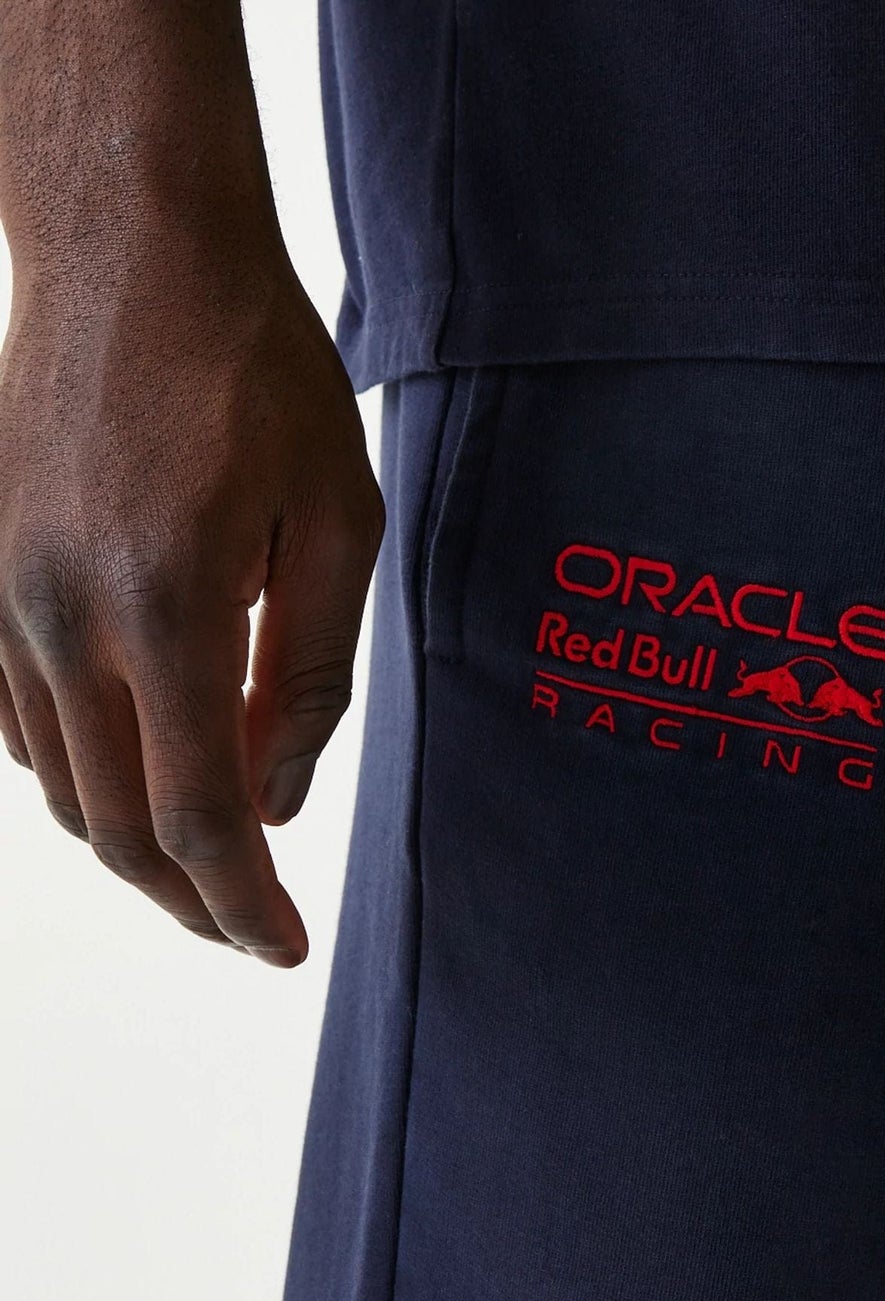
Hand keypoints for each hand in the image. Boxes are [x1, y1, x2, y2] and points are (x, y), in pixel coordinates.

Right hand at [0, 259, 383, 965]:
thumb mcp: (338, 521)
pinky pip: (21, 724)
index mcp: (166, 614)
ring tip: (210, 866)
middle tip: (249, 929)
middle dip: (191, 900)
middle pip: (119, 826)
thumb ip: (309, 674)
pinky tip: (140, 777)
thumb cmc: (259, 376)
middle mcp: (61, 623)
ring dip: (138, 844)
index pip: (202, 818)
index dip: (244, 906)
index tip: (284, 950)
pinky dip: (83, 778)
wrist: (133, 253)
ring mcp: (4, 601)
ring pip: (63, 786)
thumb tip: (278, 797)